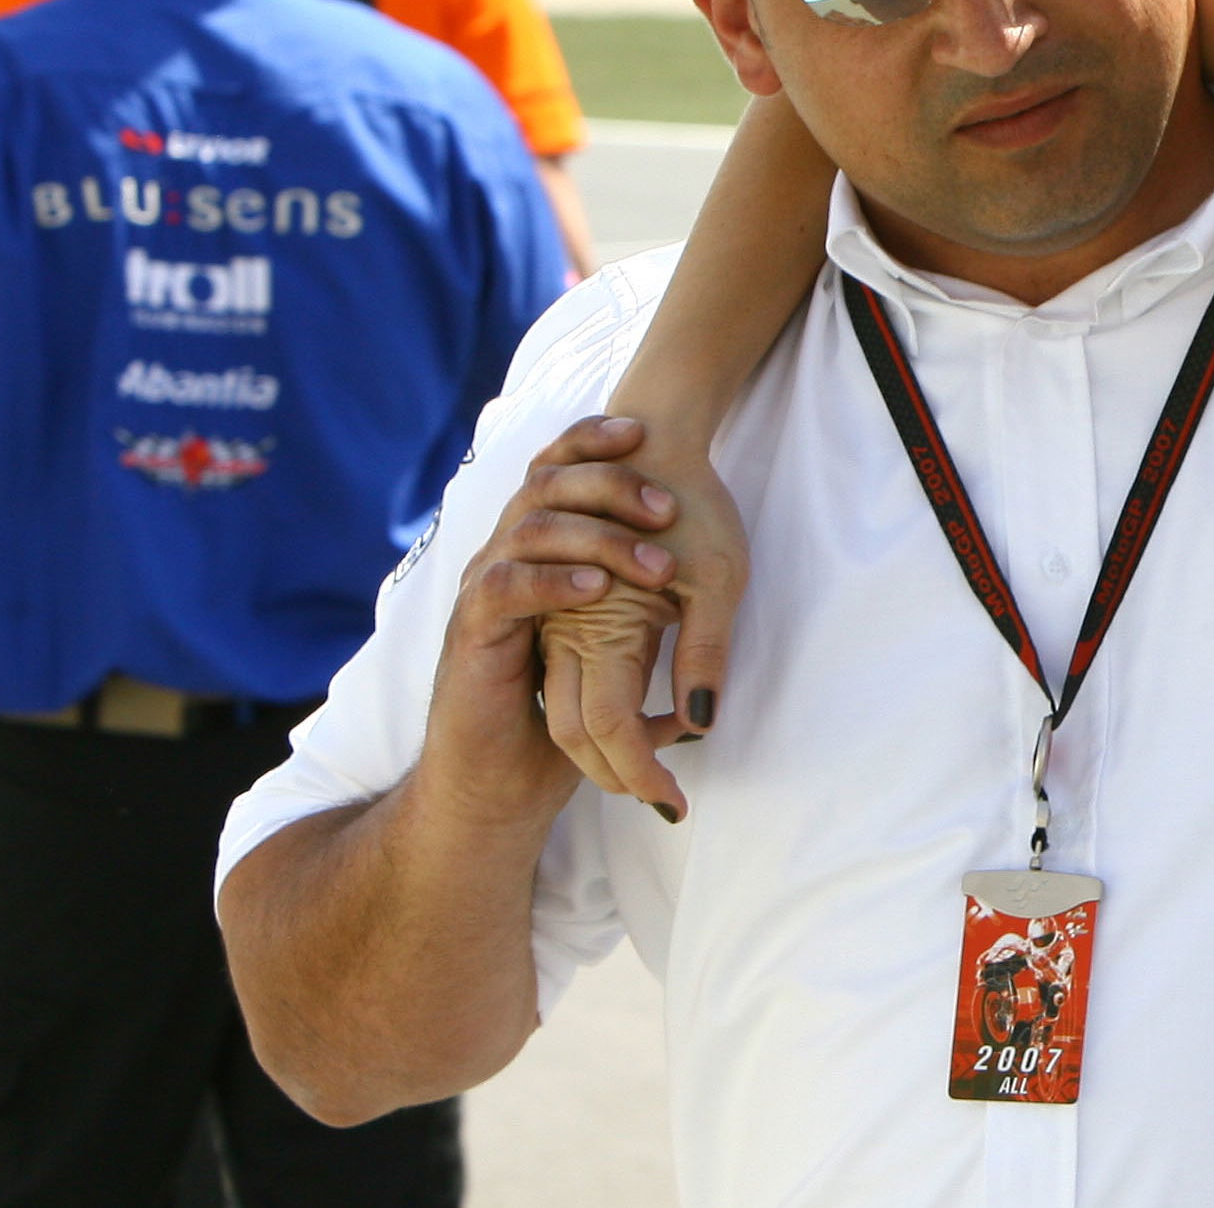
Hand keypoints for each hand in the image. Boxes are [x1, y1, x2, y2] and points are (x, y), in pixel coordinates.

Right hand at [421, 427, 685, 832]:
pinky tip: (595, 586)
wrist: (493, 782)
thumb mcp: (634, 668)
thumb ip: (675, 647)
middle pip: (547, 485)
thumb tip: (740, 616)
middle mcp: (509, 559)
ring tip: (655, 562)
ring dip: (597, 533)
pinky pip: (503, 584)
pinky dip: (551, 578)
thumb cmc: (556, 724)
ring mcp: (488, 591)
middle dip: (610, 483)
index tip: (645, 432)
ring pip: (529, 527)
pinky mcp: (473, 629)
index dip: (591, 442)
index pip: (559, 471)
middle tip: (667, 506)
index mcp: (543, 553)